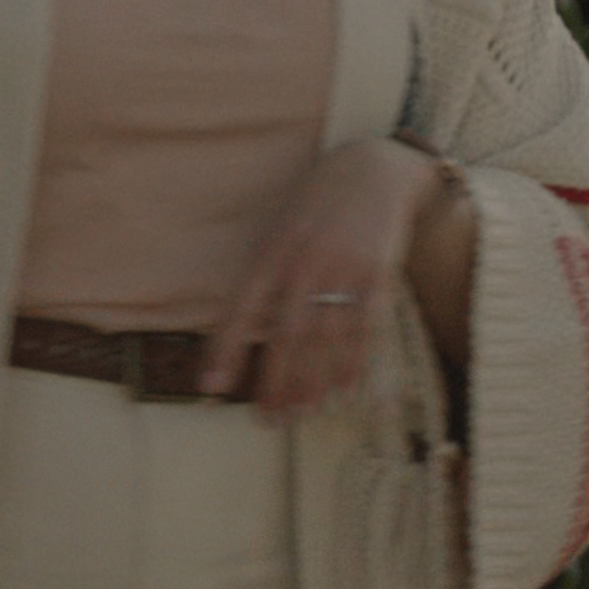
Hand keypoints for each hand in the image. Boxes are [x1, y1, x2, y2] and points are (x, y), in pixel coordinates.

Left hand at [206, 137, 434, 418]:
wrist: (374, 169)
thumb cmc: (316, 206)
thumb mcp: (279, 229)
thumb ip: (264, 275)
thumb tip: (244, 330)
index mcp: (271, 251)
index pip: (241, 309)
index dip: (225, 350)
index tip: (210, 388)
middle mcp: (304, 261)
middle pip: (285, 333)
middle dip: (275, 381)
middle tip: (268, 420)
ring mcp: (343, 268)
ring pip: (325, 337)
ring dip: (314, 382)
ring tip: (303, 415)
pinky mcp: (378, 273)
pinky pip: (366, 327)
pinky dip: (356, 362)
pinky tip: (347, 391)